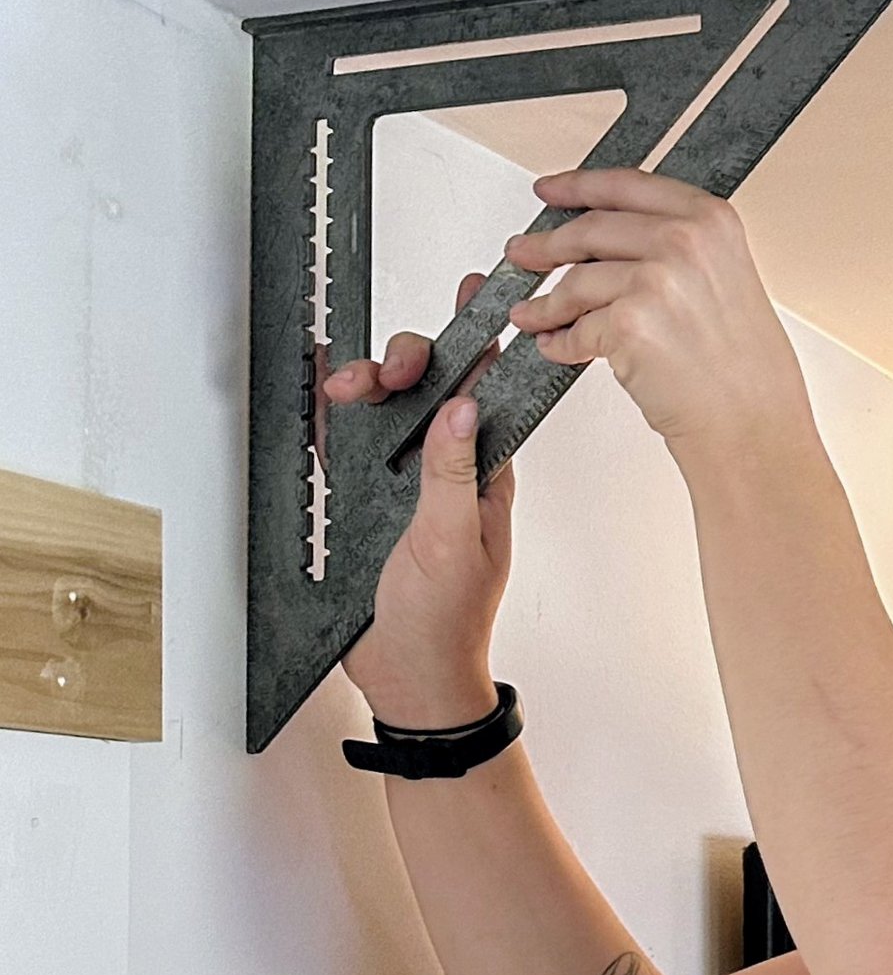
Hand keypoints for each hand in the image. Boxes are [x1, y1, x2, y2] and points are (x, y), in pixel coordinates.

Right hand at [329, 272, 514, 728]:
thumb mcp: (454, 542)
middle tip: (391, 369)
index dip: (482, 343)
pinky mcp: (363, 498)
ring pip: (386, 408)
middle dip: (409, 361)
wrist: (409, 677)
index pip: (489, 393)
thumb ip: (455, 474)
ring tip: (349, 387)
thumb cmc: (446, 620)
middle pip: (430, 388)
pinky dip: (332, 413)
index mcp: (485, 474)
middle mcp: (447, 469)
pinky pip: (346, 442)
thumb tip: (466, 407)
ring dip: (366, 385)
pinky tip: (321, 386)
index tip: (476, 297)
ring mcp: (403, 481)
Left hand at [502, 168, 811, 454]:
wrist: (754, 427)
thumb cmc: (747, 374)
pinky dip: (561, 341)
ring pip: (576, 282)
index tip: (551, 191)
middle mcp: (685, 241)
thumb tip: (617, 244)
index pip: (627, 185)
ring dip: (546, 302)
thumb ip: (681, 249)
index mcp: (712, 220)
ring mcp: (655, 280)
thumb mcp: (729, 283)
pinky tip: (558, 346)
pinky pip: (576, 328)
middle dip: (546, 244)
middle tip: (524, 253)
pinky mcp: (629, 324)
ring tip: (531, 314)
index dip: (578, 185)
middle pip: (591, 229)